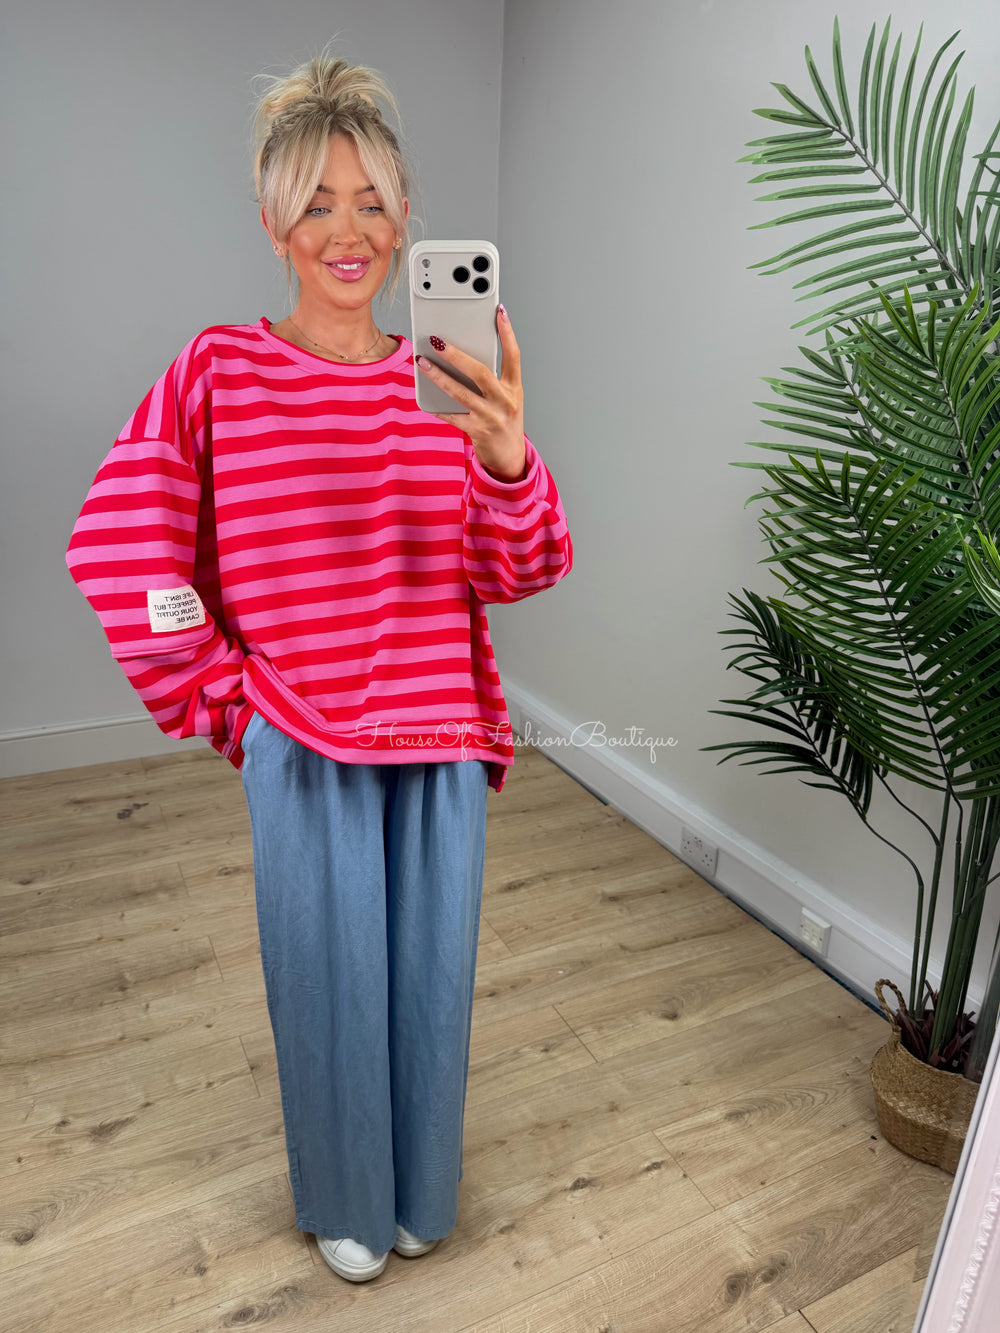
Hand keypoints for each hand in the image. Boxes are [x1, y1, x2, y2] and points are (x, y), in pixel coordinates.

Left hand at [416, 305, 526, 481]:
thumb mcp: (506, 397)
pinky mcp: (478, 432)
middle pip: (481, 372)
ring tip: (422, 362)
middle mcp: (505, 401)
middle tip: (437, 340)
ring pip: (461, 393)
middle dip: (457, 355)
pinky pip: (453, 416)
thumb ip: (491, 378)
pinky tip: (425, 395)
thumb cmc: (504, 420)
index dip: (508, 333)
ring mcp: (491, 417)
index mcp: (515, 388)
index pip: (513, 355)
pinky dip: (438, 406)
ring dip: (439, 376)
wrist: (510, 457)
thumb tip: (462, 355)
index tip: (499, 312)